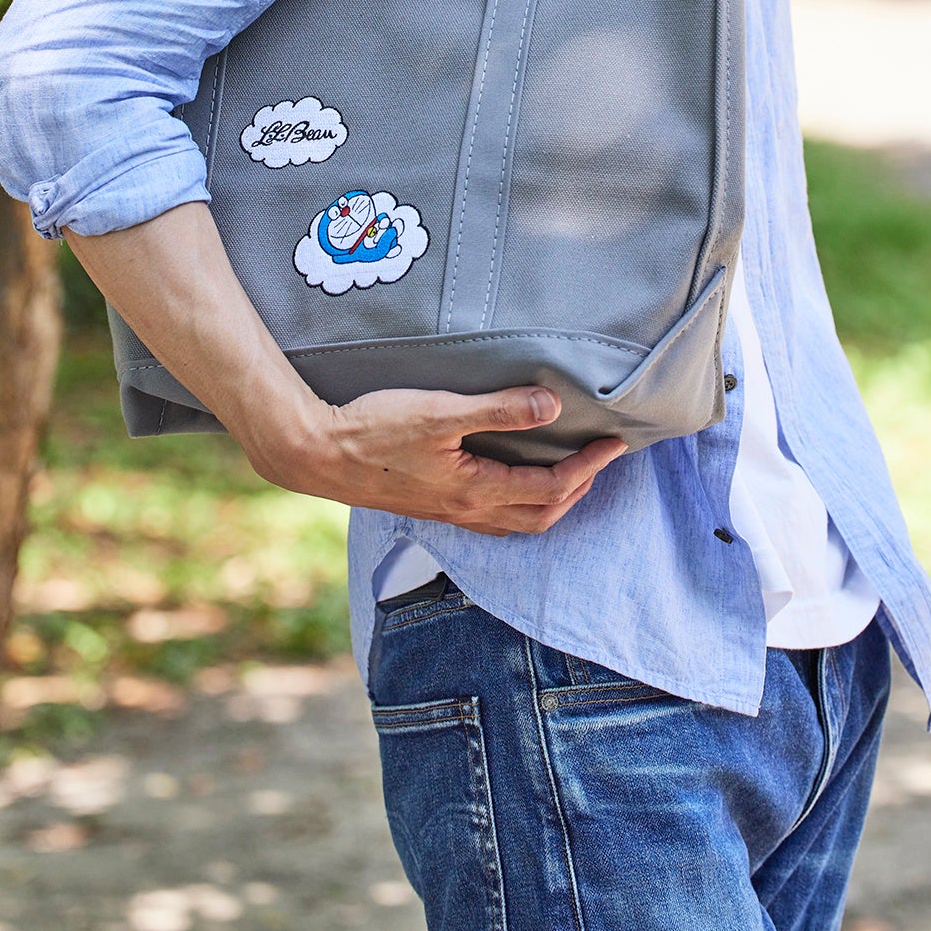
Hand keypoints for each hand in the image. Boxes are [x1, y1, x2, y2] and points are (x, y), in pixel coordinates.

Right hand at [258, 385, 626, 534]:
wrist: (317, 453)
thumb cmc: (373, 428)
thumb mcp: (440, 411)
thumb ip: (498, 409)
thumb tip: (552, 407)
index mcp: (475, 490)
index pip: (552, 488)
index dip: (589, 467)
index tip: (614, 443)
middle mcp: (467, 512)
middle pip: (542, 516)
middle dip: (580, 490)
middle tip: (601, 459)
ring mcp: (448, 514)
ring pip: (517, 522)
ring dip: (552, 502)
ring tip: (570, 472)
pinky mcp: (432, 506)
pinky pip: (492, 519)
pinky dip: (520, 505)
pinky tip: (513, 484)